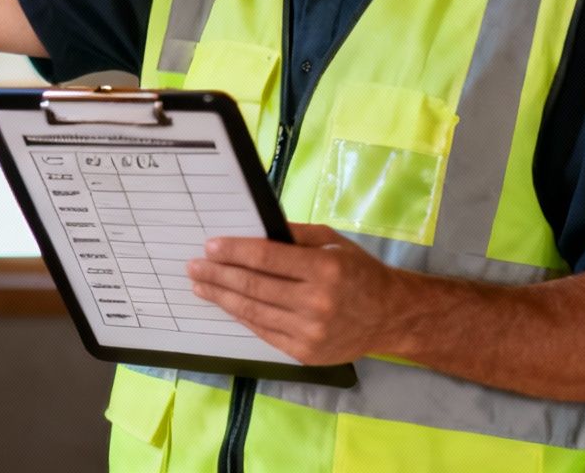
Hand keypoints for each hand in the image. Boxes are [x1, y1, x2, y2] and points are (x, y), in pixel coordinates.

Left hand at [187, 223, 398, 365]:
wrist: (390, 316)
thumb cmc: (360, 272)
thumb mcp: (333, 242)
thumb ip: (295, 236)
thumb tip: (253, 231)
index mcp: (324, 270)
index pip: (266, 258)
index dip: (234, 252)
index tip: (210, 246)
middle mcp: (316, 303)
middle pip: (253, 286)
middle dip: (218, 275)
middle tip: (194, 267)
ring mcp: (309, 332)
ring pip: (253, 311)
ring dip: (222, 297)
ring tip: (201, 286)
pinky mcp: (305, 353)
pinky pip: (263, 331)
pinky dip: (242, 316)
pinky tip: (227, 304)